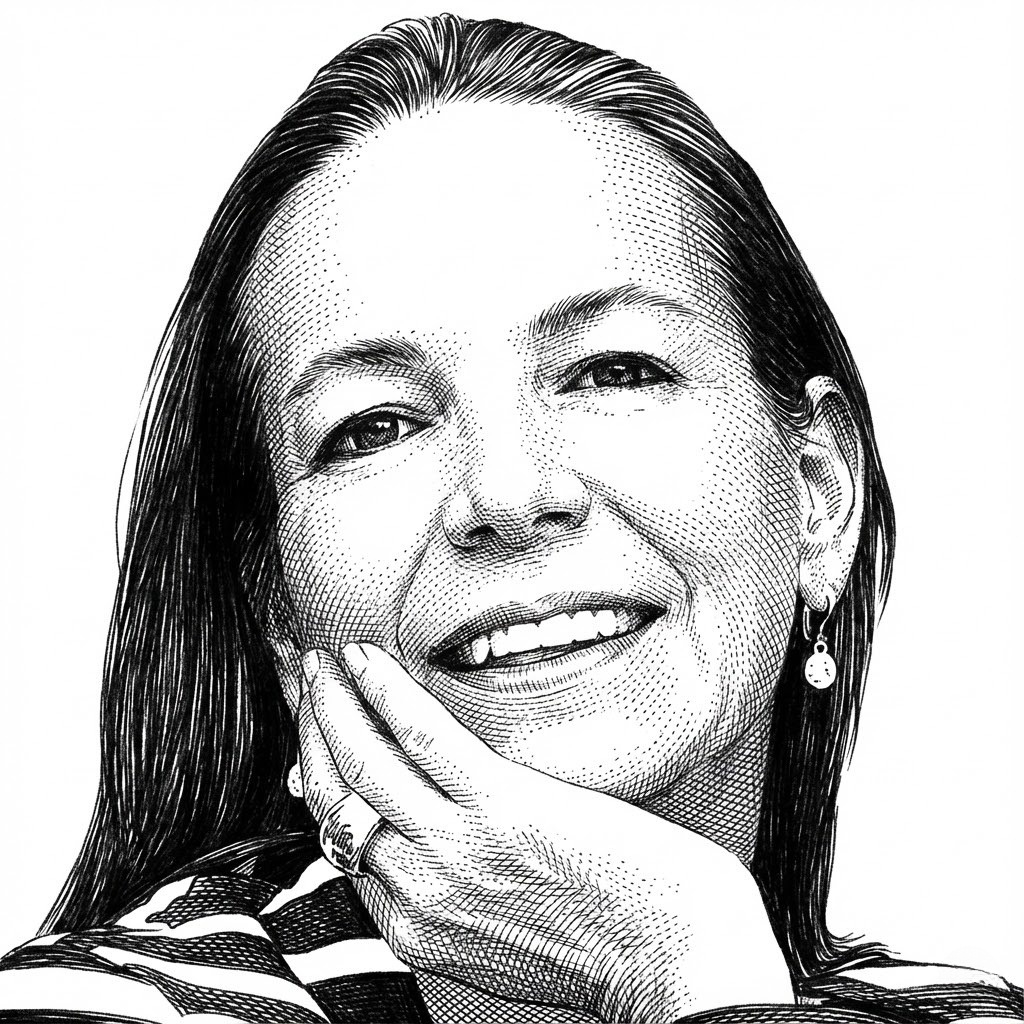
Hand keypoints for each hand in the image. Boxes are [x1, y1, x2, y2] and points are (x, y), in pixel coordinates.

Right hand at [297, 643, 792, 1021]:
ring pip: (363, 764)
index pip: (342, 842)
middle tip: (308, 681)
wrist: (679, 965)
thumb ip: (453, 893)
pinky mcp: (501, 808)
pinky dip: (385, 694)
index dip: (319, 777)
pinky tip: (369, 661)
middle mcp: (420, 891)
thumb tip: (427, 834)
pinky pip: (421, 740)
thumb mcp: (502, 937)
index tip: (317, 736)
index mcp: (417, 925)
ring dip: (333, 703)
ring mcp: (456, 850)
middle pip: (337, 798)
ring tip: (326, 663)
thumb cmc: (608, 944)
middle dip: (311, 729)